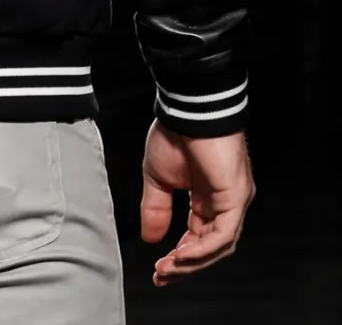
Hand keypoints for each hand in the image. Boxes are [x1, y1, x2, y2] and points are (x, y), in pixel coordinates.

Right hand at [141, 119, 254, 286]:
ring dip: (193, 262)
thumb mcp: (157, 178)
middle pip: (210, 246)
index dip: (179, 255)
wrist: (188, 111)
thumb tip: (150, 239)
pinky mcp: (236, 198)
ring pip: (219, 245)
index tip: (159, 269)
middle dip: (185, 265)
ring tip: (169, 268)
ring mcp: (234, 201)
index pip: (198, 236)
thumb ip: (156, 209)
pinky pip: (224, 234)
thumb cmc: (174, 134)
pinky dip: (203, 249)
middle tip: (162, 275)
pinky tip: (183, 255)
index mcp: (207, 196)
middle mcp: (224, 202)